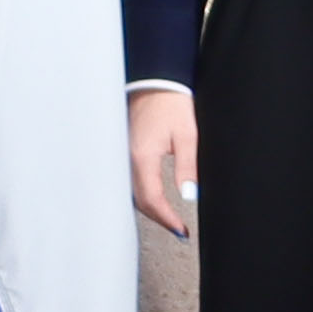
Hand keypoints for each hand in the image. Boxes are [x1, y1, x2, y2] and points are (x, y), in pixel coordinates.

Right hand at [127, 85, 196, 236]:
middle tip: (178, 230)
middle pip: (140, 201)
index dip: (168, 218)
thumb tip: (189, 196)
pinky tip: (153, 201)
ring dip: (151, 209)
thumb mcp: (186, 136)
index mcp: (142, 157)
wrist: (155, 82)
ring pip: (133, 194)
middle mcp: (128, 159)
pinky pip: (130, 182)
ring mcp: (123, 156)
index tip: (182, 230)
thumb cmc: (171, 103)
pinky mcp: (125, 152)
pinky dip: (143, 196)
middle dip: (160, 218)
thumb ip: (187, 167)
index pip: (153, 199)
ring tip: (169, 220)